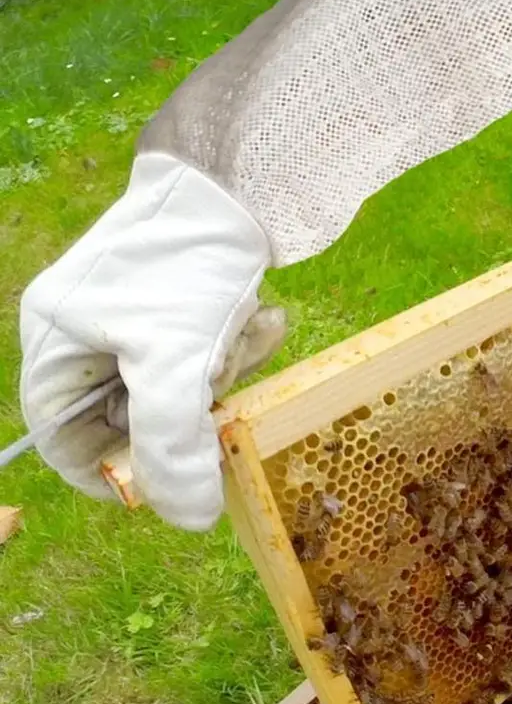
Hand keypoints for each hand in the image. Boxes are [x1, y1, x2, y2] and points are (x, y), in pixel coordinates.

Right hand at [19, 153, 284, 530]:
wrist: (240, 184)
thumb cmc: (188, 268)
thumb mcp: (174, 363)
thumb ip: (173, 447)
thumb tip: (192, 519)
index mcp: (55, 340)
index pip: (62, 435)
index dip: (113, 471)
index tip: (169, 488)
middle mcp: (86, 326)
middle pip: (132, 409)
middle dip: (190, 405)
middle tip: (224, 386)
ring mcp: (133, 310)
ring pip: (178, 380)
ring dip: (223, 368)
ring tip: (248, 330)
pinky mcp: (179, 298)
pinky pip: (205, 348)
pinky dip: (237, 342)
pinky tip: (264, 318)